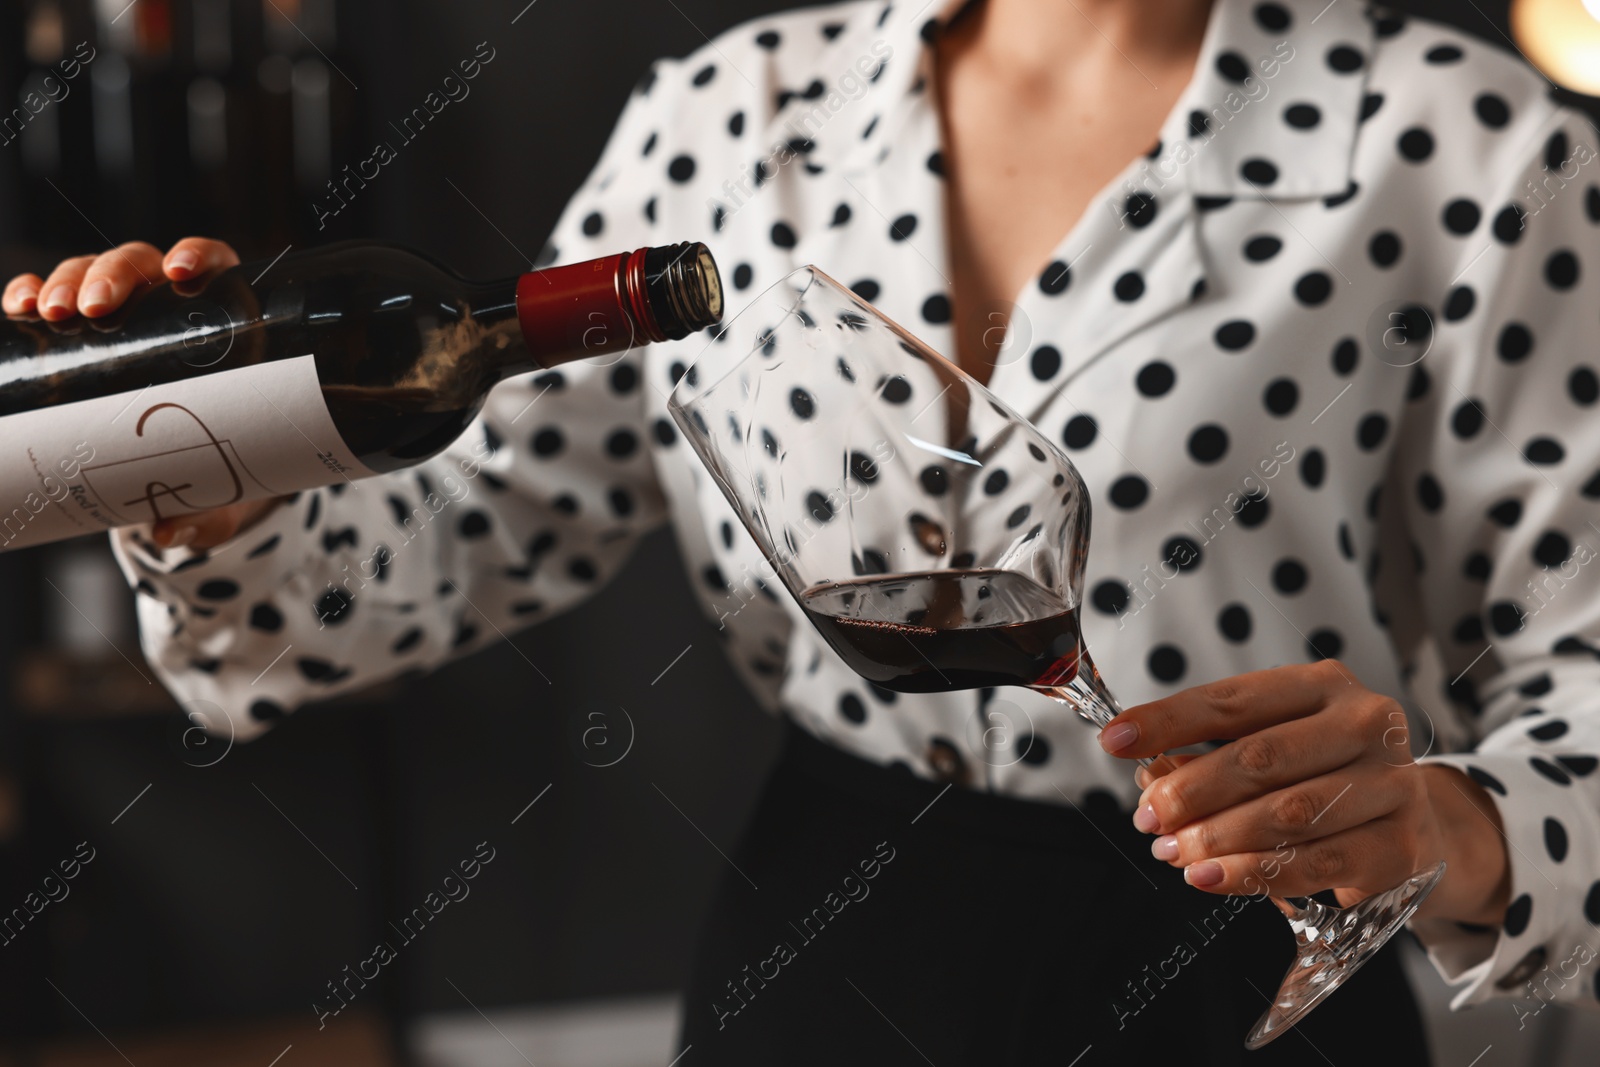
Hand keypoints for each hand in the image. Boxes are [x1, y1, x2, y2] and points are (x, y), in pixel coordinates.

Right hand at [5, 238, 282, 548]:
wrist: (187, 467)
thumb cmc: (218, 464)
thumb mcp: (218, 488)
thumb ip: (203, 511)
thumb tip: (168, 533)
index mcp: (220, 320)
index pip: (214, 265)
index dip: (199, 255)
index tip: (183, 274)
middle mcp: (168, 303)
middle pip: (140, 264)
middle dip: (111, 275)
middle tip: (92, 309)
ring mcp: (121, 310)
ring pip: (91, 272)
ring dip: (65, 280)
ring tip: (49, 312)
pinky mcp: (80, 329)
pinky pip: (50, 296)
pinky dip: (30, 292)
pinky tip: (18, 305)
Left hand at [1097, 660, 1511, 923]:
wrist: (1418, 825)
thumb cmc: (1324, 778)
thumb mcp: (1272, 749)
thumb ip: (1212, 756)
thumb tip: (1148, 778)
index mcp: (1322, 686)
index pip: (1231, 702)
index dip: (1167, 721)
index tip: (1115, 740)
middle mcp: (1366, 723)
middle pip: (1259, 756)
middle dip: (1190, 791)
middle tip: (1149, 817)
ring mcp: (1392, 783)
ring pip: (1287, 812)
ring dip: (1217, 837)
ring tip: (1174, 851)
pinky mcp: (1402, 844)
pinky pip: (1316, 862)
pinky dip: (1254, 873)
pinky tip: (1212, 877)